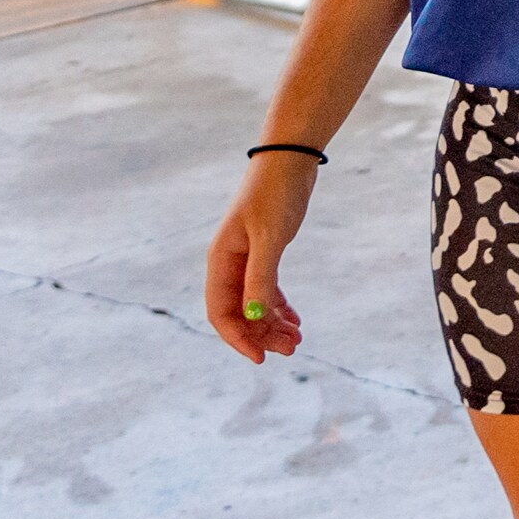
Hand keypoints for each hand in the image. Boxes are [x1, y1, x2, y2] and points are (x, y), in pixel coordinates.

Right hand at [205, 154, 315, 363]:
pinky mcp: (265, 251)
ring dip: (272, 322)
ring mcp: (246, 258)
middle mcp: (229, 264)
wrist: (290, 160)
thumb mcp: (269, 236)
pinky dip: (278, 305)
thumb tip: (255, 314)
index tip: (260, 358)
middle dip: (262, 333)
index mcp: (220, 261)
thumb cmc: (276, 194)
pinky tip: (295, 318)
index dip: (238, 338)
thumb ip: (261, 275)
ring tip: (297, 338)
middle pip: (239, 312)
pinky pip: (266, 288)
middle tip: (292, 348)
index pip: (221, 312)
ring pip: (254, 302)